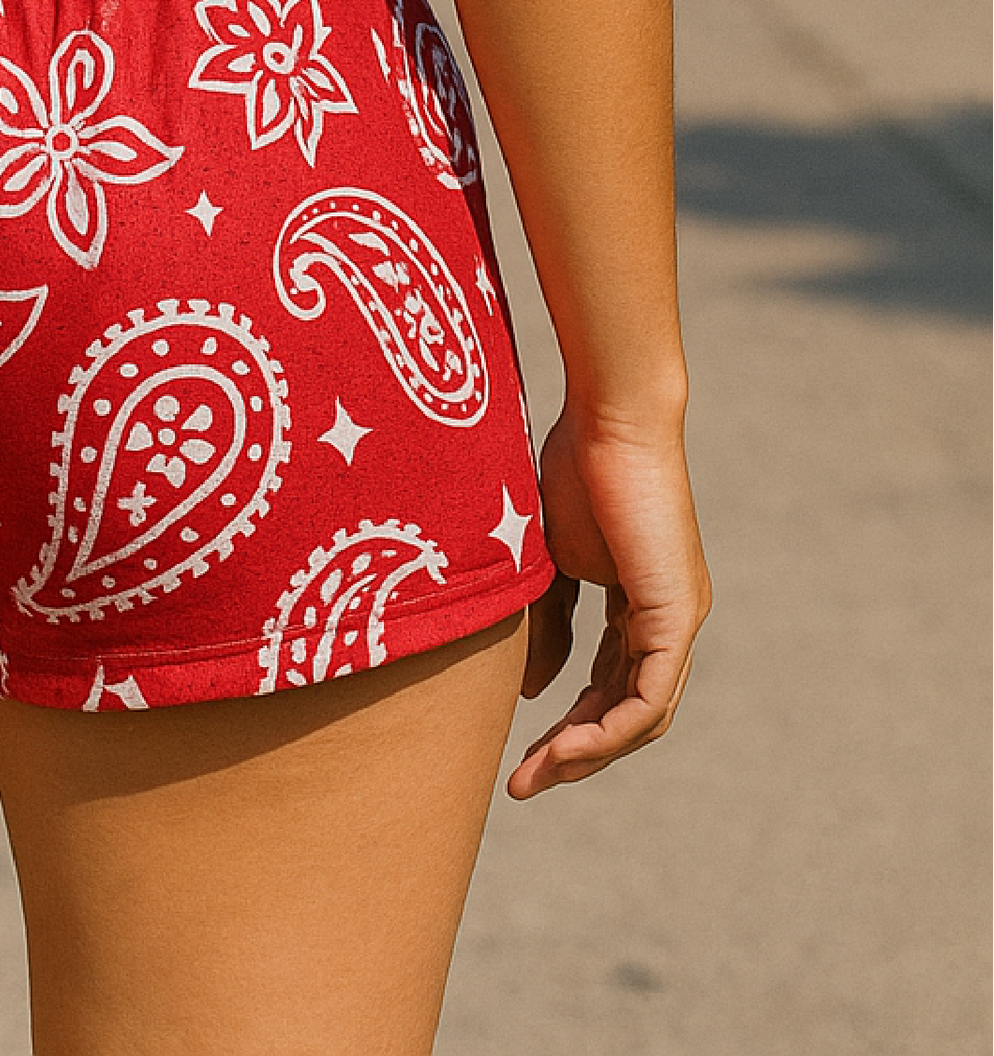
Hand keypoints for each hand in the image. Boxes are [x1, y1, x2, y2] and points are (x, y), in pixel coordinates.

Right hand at [507, 403, 709, 799]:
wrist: (608, 418)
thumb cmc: (574, 467)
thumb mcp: (549, 562)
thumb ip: (548, 625)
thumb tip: (537, 692)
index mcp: (642, 604)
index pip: (611, 685)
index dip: (569, 724)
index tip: (521, 755)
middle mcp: (670, 620)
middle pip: (629, 712)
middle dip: (576, 753)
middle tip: (525, 784)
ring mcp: (679, 619)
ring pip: (642, 715)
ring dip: (588, 752)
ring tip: (537, 775)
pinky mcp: (677, 614)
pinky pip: (649, 696)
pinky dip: (609, 728)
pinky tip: (568, 747)